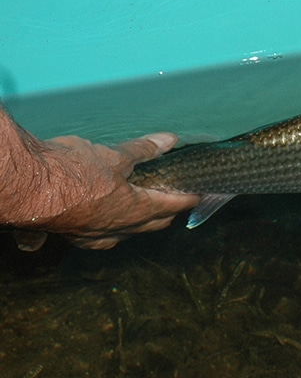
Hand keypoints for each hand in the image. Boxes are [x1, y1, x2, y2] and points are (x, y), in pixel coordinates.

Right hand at [11, 133, 199, 250]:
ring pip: (127, 232)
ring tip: (146, 210)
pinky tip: (108, 220)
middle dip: (166, 212)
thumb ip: (142, 150)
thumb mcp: (113, 155)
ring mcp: (94, 236)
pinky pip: (102, 235)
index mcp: (136, 210)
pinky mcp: (73, 236)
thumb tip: (168, 141)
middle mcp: (118, 230)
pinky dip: (112, 226)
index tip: (197, 194)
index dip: (186, 199)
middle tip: (176, 200)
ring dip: (139, 221)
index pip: (172, 206)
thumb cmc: (71, 171)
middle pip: (152, 223)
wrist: (25, 188)